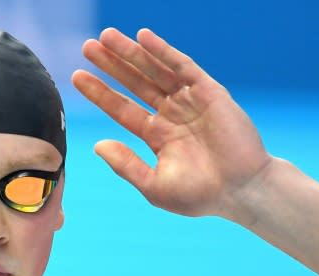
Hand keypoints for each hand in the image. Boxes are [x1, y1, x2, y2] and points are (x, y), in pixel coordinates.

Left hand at [72, 28, 272, 217]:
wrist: (241, 191)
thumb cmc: (201, 196)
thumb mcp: (155, 186)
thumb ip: (126, 165)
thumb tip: (98, 144)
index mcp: (159, 136)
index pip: (123, 109)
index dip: (100, 93)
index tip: (77, 77)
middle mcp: (173, 115)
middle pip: (136, 83)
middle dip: (112, 65)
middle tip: (88, 46)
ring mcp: (191, 102)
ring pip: (155, 71)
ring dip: (131, 53)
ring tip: (106, 37)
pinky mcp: (210, 93)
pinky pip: (183, 67)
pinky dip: (163, 51)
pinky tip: (143, 37)